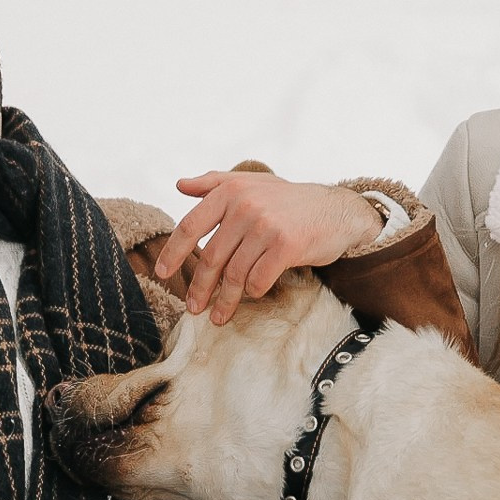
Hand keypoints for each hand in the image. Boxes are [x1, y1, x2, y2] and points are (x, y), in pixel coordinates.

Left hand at [155, 171, 383, 324]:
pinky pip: (259, 279)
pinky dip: (254, 292)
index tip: (162, 274)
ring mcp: (266, 226)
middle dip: (199, 287)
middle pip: (210, 257)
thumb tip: (180, 184)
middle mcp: (245, 206)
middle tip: (192, 308)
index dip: (173, 253)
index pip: (191, 226)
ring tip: (218, 316)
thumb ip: (214, 182)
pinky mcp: (286, 245)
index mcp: (230, 191)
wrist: (337, 210)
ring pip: (234, 273)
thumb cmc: (290, 200)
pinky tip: (253, 296)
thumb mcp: (252, 183)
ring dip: (224, 300)